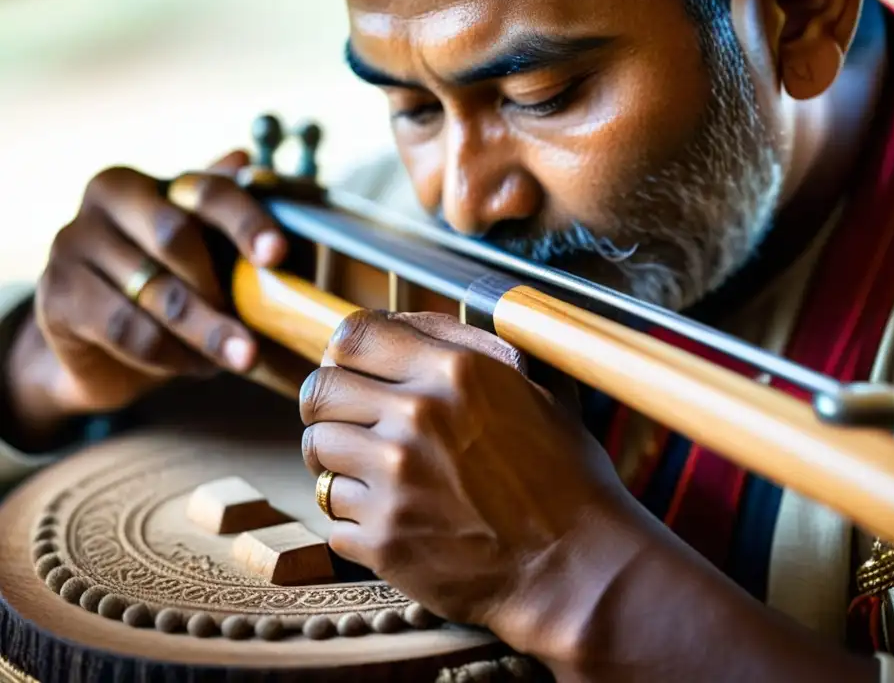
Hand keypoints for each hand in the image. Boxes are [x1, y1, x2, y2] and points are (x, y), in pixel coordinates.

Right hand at [8, 151, 288, 430]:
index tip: (278, 254)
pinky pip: (127, 328)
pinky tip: (199, 367)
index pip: (206, 190)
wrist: (98, 347)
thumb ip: (223, 210)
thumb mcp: (200, 249)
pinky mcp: (56, 294)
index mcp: (147, 181)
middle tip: (258, 331)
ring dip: (205, 332)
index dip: (246, 220)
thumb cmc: (164, 284)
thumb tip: (247, 157)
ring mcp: (73, 244)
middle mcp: (105, 201)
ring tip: (242, 357)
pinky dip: (171, 354)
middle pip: (176, 236)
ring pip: (155, 293)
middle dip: (223, 290)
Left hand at [299, 310, 637, 649]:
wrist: (574, 566)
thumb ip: (471, 352)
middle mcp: (416, 418)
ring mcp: (394, 481)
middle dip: (327, 405)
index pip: (352, 337)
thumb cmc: (564, 477)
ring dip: (338, 461)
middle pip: (318, 392)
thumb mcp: (536, 392)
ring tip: (373, 473)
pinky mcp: (382, 538)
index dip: (344, 353)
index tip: (350, 370)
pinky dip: (355, 518)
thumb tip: (412, 327)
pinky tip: (393, 519)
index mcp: (456, 372)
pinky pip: (332, 516)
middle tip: (348, 422)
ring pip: (318, 451)